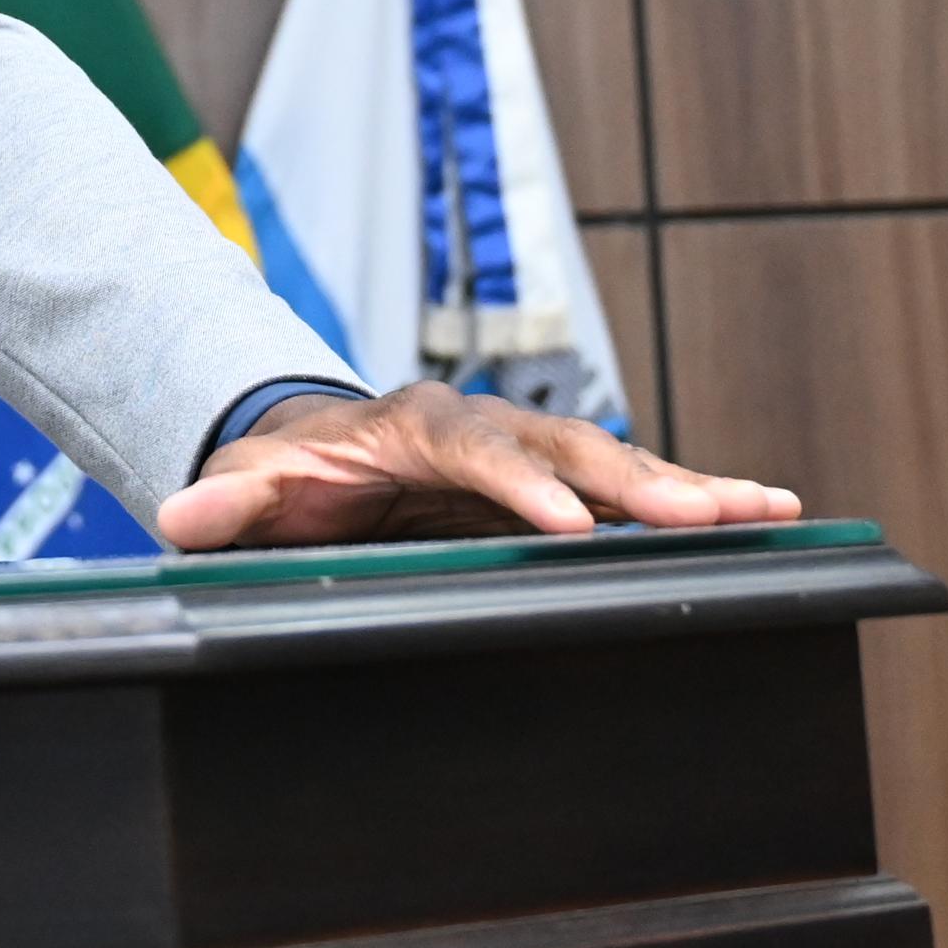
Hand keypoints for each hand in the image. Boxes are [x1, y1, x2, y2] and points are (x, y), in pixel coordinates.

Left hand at [152, 384, 800, 551]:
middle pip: (570, 445)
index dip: (519, 486)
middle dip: (634, 480)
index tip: (565, 524)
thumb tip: (176, 517)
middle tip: (698, 516)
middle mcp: (491, 423)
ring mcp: (534, 447)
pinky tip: (770, 515)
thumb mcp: (256, 487)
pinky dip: (701, 495)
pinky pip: (638, 484)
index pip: (476, 450)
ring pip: (622, 460)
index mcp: (421, 424)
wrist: (328, 449)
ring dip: (693, 485)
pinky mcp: (563, 477)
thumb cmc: (299, 472)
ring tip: (771, 508)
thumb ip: (225, 502)